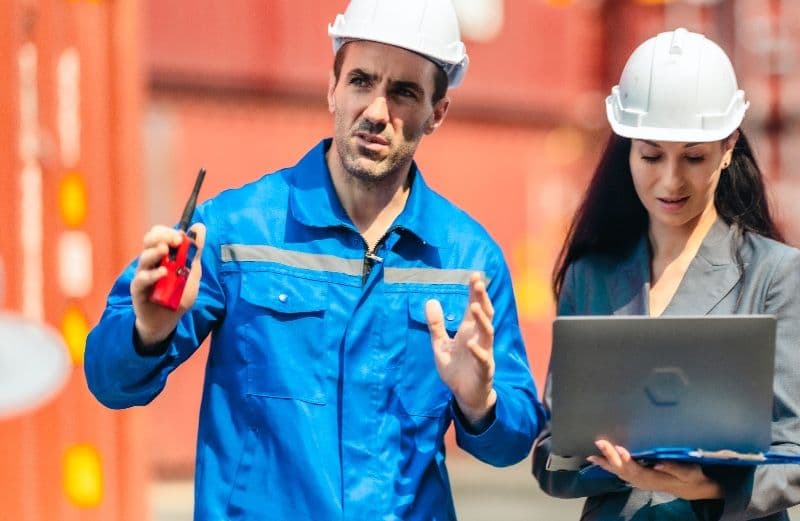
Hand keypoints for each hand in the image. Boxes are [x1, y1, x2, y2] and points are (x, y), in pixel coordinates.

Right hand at [130, 223, 205, 347]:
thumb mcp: (192, 272)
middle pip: (149, 240)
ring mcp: (143, 275)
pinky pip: (142, 279)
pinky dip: (152, 274)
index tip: (181, 237)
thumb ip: (195, 252)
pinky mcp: (138, 290)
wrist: (167, 321)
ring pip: (144, 257)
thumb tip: (200, 227)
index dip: (168, 232)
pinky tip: (163, 273)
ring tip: (166, 251)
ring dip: (155, 252)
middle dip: (162, 237)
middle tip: (174, 242)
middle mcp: (151, 262)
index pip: (159, 234)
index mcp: (163, 255)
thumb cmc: (178, 295)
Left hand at [426, 272, 496, 424]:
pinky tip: (472, 344)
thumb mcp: (440, 345)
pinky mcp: (484, 370)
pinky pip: (483, 359)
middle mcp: (478, 338)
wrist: (466, 396)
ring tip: (474, 307)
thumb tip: (430, 301)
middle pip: (484, 315)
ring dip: (482, 320)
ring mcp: (484, 353)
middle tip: (478, 283)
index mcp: (468, 331)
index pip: (473, 307)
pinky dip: (478, 351)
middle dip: (482, 299)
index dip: (474, 292)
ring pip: (487, 333)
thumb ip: (436, 325)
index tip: (474, 275)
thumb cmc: (456, 369)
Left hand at [587, 440, 722, 499]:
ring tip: (592, 455)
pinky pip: (621, 472)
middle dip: (610, 457)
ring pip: (619, 472)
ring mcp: (640, 480)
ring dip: (606, 462)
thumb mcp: (690, 473)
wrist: (696, 488)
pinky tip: (600, 460)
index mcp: (654, 479)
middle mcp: (643, 481)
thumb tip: (656, 463)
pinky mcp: (639, 477)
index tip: (618, 448)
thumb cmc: (693, 477)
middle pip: (623, 470)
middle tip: (599, 443)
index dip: (625, 459)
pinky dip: (609, 466)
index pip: (636, 469)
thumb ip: (674, 467)